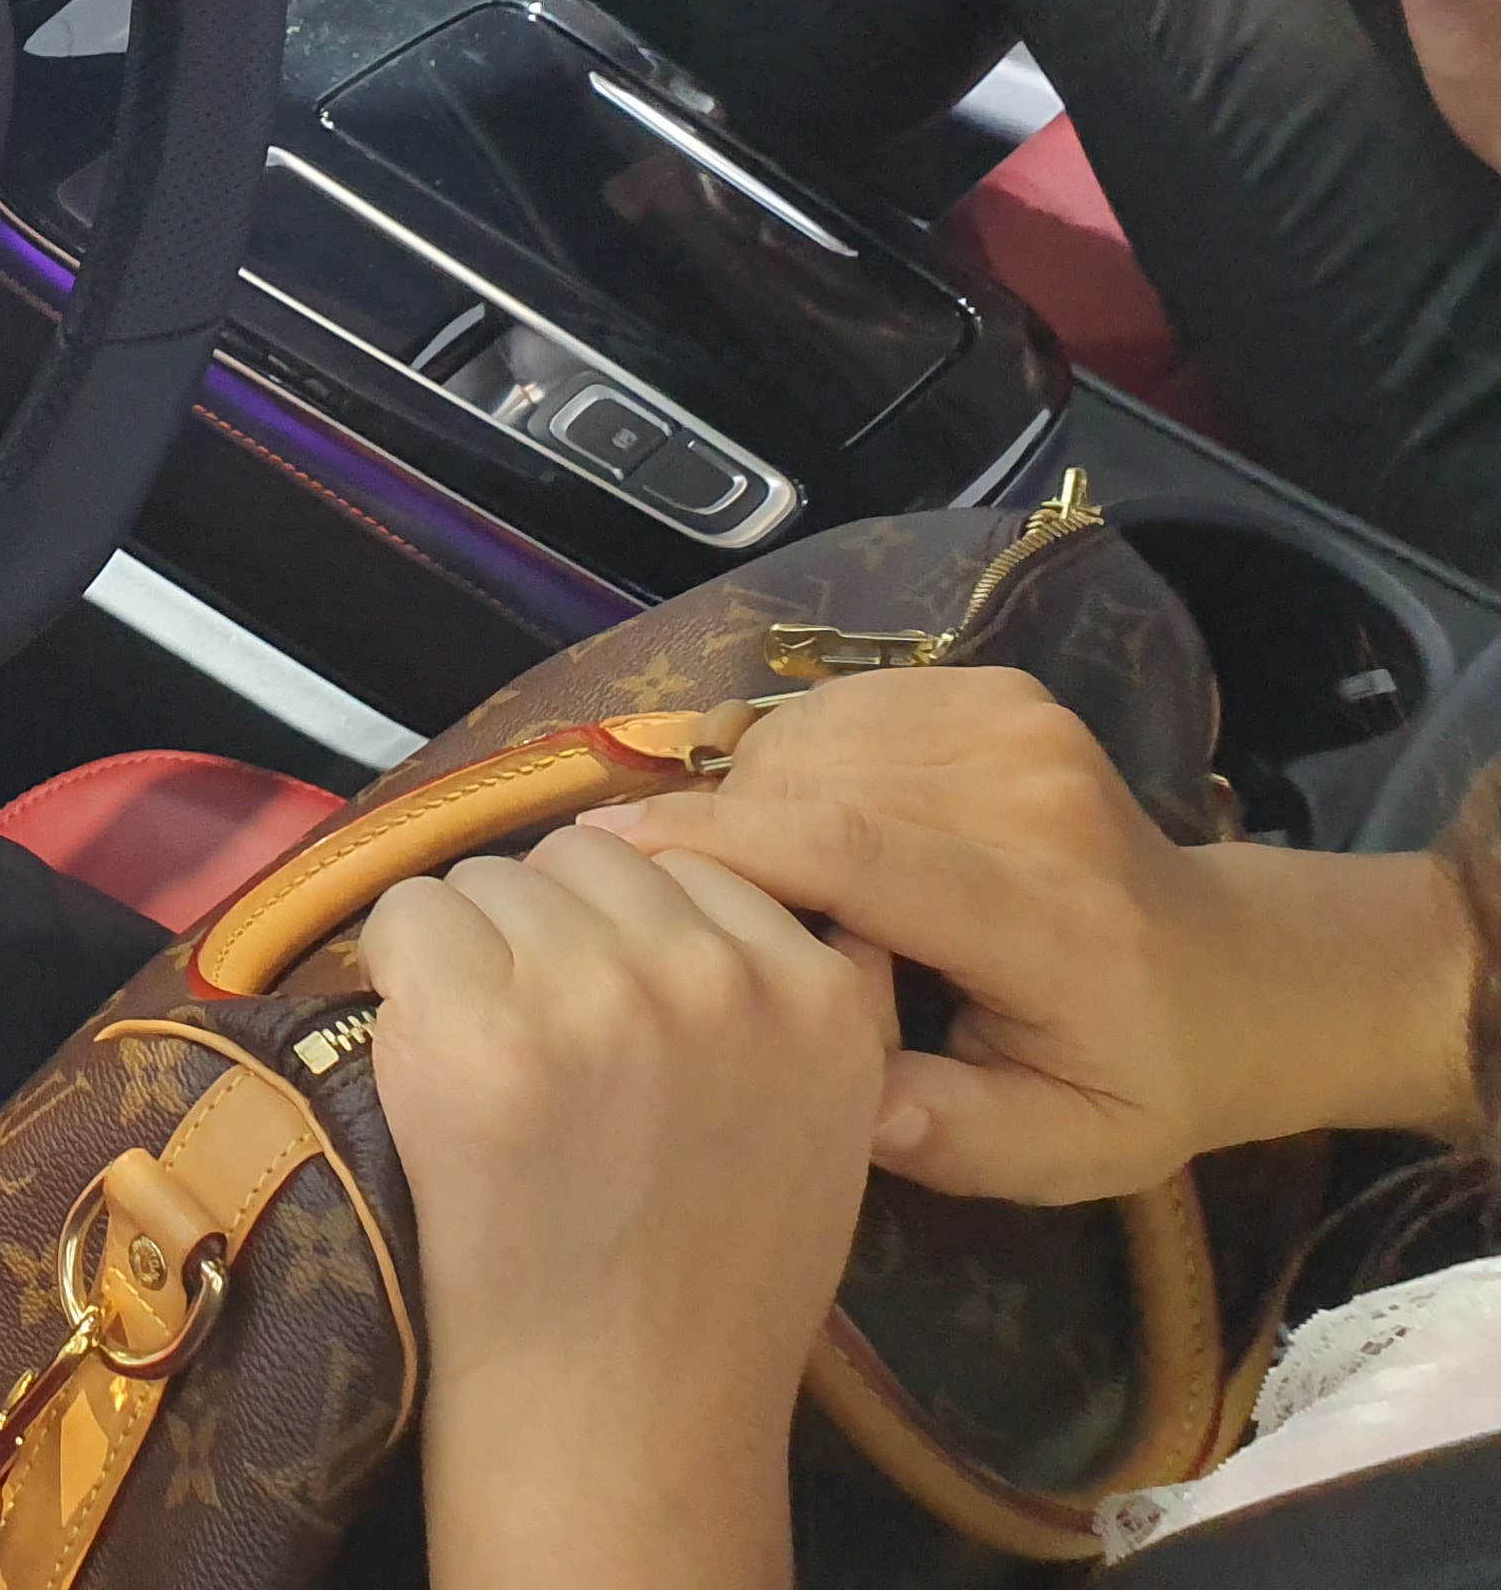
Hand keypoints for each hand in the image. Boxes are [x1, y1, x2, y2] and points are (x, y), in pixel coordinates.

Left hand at [368, 825, 884, 1589]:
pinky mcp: (477, 1020)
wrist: (616, 1406)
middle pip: (580, 858)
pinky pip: (407, 912)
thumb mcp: (822, 1117)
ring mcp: (594, 992)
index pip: (688, 859)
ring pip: (489, 879)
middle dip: (550, 932)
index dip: (631, 932)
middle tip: (549, 1051)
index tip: (617, 1018)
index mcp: (818, 992)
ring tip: (500, 1067)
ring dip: (472, 952)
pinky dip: (397, 972)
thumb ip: (794, 987)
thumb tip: (726, 850)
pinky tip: (434, 1059)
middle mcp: (714, 974)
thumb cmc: (703, 1273)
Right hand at [591, 669, 1476, 1205]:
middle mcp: (1034, 795)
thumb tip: (832, 1096)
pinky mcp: (998, 688)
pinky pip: (838, 710)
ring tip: (786, 889)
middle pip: (808, 782)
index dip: (719, 847)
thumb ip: (953, 1134)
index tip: (600, 852)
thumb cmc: (1134, 1076)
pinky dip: (803, 766)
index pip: (854, 852)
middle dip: (729, 841)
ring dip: (762, 801)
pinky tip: (828, 831)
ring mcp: (1019, 724)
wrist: (1238, 974)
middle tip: (720, 926)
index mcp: (1051, 917)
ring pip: (810, 736)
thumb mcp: (1066, 1151)